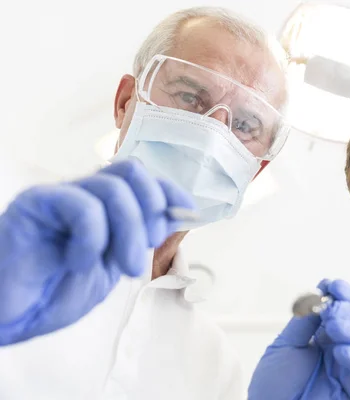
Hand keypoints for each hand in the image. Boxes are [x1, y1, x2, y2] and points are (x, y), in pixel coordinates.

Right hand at [0, 159, 195, 344]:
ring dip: (130, 230)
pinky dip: (93, 237)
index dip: (170, 189)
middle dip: (152, 209)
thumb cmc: (56, 292)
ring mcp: (59, 196)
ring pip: (111, 189)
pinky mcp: (35, 205)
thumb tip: (176, 215)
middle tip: (147, 247)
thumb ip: (141, 238)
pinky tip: (80, 262)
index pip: (142, 177)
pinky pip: (80, 205)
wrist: (8, 317)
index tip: (189, 211)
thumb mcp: (114, 265)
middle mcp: (83, 194)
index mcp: (104, 206)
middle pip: (131, 173)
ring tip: (127, 267)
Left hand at [248, 279, 349, 399]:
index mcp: (327, 338)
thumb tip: (321, 294)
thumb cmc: (274, 388)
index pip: (346, 310)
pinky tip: (342, 351)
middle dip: (348, 311)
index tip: (331, 284)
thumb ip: (304, 323)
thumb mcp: (284, 346)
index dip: (344, 294)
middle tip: (330, 311)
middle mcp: (344, 352)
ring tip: (333, 328)